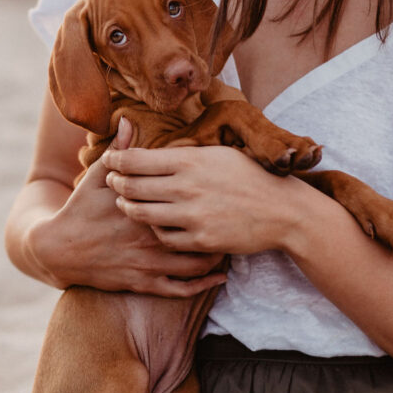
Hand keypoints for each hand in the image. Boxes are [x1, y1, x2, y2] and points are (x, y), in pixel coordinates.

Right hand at [28, 119, 226, 294]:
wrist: (60, 249)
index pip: (187, 203)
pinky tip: (218, 278)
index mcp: (144, 208)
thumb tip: (128, 120)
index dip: (212, 199)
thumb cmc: (81, 209)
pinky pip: (180, 290)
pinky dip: (203, 285)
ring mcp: (148, 263)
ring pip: (195, 265)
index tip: (230, 193)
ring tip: (232, 246)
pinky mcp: (142, 284)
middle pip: (199, 234)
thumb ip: (120, 153)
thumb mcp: (98, 177)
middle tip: (238, 221)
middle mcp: (150, 237)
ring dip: (217, 258)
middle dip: (221, 230)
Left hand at [102, 142, 301, 255]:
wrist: (282, 210)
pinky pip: (163, 237)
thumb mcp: (218, 154)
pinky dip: (154, 229)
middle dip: (116, 183)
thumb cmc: (249, 176)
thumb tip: (152, 152)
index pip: (134, 160)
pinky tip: (153, 222)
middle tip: (112, 181)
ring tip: (125, 202)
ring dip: (128, 207)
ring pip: (141, 214)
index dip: (115, 160)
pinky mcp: (199, 240)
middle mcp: (186, 188)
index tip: (109, 160)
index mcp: (189, 161)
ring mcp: (192, 216)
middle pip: (132, 187)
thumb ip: (184, 154)